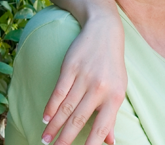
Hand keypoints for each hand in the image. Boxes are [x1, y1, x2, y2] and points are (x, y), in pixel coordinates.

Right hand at [41, 18, 126, 144]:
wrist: (104, 31)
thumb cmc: (112, 64)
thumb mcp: (118, 88)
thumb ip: (112, 116)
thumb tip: (110, 142)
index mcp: (115, 97)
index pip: (102, 127)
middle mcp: (100, 88)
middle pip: (78, 119)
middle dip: (65, 139)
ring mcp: (84, 77)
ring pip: (66, 107)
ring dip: (54, 126)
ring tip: (45, 139)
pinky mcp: (70, 67)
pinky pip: (59, 91)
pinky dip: (51, 106)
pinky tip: (45, 118)